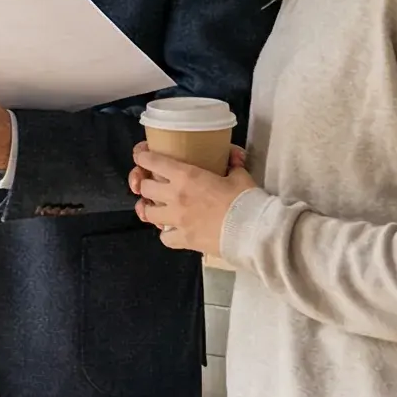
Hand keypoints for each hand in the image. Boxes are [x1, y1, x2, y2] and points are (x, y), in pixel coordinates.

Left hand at [129, 143, 256, 258]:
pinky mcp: (183, 240)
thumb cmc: (245, 200)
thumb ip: (232, 164)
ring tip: (157, 208)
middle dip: (146, 183)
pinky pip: (164, 237)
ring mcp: (176, 220)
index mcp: (186, 175)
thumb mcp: (239, 176)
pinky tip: (173, 231)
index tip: (142, 157)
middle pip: (145, 187)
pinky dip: (166, 234)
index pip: (152, 162)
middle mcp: (175, 196)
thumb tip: (234, 156)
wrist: (253, 231)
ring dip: (150, 208)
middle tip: (153, 184)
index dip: (142, 157)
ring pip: (147, 212)